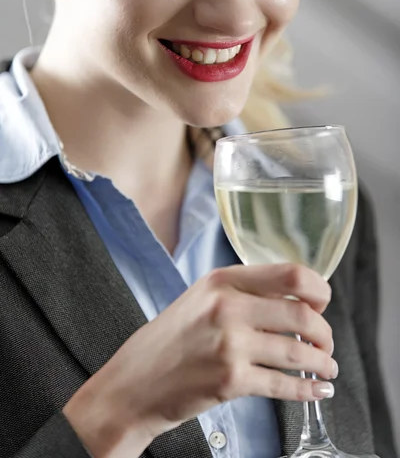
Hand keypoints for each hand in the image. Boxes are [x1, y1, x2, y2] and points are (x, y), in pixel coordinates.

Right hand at [63, 263, 335, 457]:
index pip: (290, 275)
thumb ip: (243, 293)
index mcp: (222, 280)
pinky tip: (316, 391)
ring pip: (298, 352)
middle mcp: (227, 307)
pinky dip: (307, 390)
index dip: (317, 290)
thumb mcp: (201, 299)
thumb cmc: (168, 340)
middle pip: (302, 314)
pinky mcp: (230, 381)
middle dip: (324, 332)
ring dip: (322, 362)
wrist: (133, 384)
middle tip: (325, 342)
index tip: (321, 303)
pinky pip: (284, 385)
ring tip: (327, 366)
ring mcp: (229, 345)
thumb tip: (294, 301)